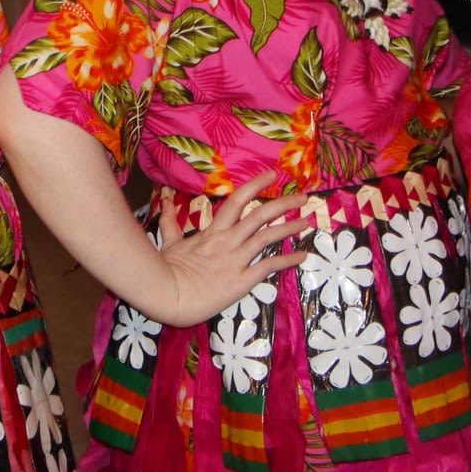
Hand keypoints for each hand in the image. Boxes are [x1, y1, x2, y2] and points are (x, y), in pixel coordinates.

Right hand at [151, 174, 312, 326]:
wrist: (168, 296)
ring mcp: (237, 260)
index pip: (237, 200)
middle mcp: (228, 241)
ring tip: (306, 221)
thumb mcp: (169, 242)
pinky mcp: (242, 280)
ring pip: (267, 237)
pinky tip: (302, 255)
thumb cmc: (167, 271)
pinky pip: (268, 267)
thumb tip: (163, 198)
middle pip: (260, 216)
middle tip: (303, 197)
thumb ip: (169, 220)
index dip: (256, 185)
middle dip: (283, 204)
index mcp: (213, 231)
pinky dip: (287, 260)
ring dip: (289, 227)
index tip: (272, 175)